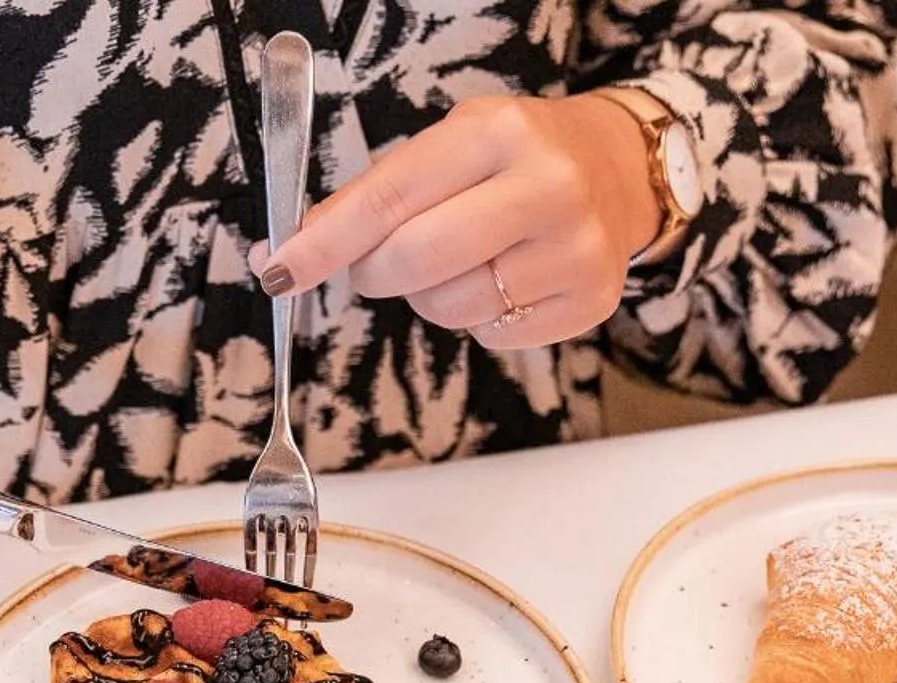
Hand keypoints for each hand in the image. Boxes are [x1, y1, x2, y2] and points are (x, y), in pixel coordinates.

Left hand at [252, 94, 662, 347]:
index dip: (325, 242)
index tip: (278, 271)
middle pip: (416, 262)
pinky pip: (491, 335)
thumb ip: (373, 196)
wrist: (617, 171)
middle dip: (375, 272)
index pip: (389, 198)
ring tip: (457, 261)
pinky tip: (501, 277)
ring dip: (428, 297)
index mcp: (498, 134)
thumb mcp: (448, 147)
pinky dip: (477, 317)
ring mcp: (574, 250)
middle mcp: (545, 188)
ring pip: (450, 308)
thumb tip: (283, 258)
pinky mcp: (589, 301)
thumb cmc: (513, 159)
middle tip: (377, 264)